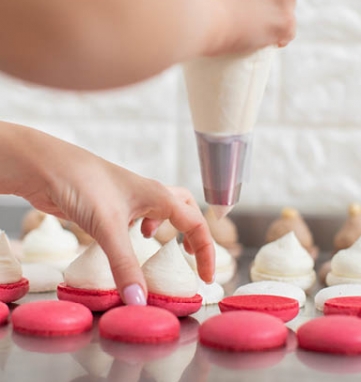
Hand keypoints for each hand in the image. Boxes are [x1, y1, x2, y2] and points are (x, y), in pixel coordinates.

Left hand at [0, 122, 213, 303]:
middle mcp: (149, 194)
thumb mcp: (108, 228)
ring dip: (170, 227)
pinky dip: (144, 227)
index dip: (207, 251)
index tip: (206, 278)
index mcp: (159, 195)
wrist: (46, 167)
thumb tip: (139, 301)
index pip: (196, 223)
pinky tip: (133, 237)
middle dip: (194, 232)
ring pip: (163, 209)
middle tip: (191, 256)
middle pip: (186, 208)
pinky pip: (140, 215)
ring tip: (165, 247)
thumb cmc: (84, 185)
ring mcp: (130, 197)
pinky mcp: (112, 204)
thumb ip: (125, 265)